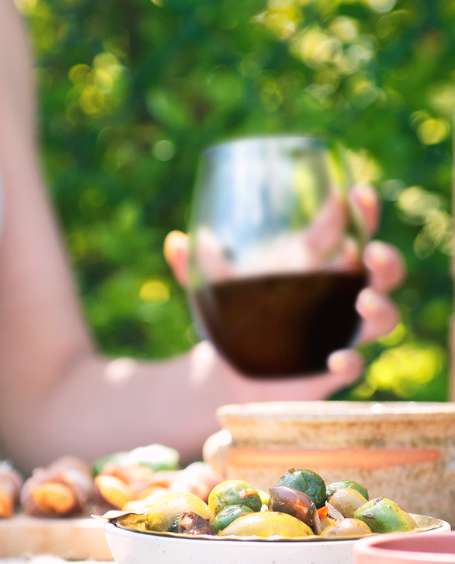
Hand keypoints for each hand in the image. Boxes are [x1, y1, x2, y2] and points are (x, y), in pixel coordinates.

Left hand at [163, 183, 405, 386]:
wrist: (226, 370)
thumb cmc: (229, 316)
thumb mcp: (209, 288)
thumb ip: (192, 265)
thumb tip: (176, 241)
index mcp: (312, 266)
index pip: (348, 232)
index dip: (361, 211)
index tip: (358, 193)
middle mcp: (336, 297)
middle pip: (381, 272)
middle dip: (386, 259)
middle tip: (372, 250)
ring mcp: (338, 332)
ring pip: (384, 317)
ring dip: (382, 307)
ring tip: (363, 299)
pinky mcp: (330, 367)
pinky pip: (354, 365)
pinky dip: (350, 361)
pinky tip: (336, 358)